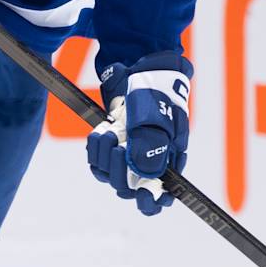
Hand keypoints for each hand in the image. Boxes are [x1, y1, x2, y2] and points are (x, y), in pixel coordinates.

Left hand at [86, 51, 191, 215]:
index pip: (162, 194)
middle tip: (119, 144)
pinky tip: (102, 132)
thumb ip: (151, 147)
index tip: (141, 195)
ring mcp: (129, 152)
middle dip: (120, 170)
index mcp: (169, 158)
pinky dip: (96, 150)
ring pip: (111, 176)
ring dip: (106, 157)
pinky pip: (98, 162)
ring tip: (110, 132)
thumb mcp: (156, 117)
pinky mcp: (112, 144)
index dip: (151, 201)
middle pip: (130, 187)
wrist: (140, 65)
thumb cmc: (155, 90)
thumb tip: (146, 177)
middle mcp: (149, 160)